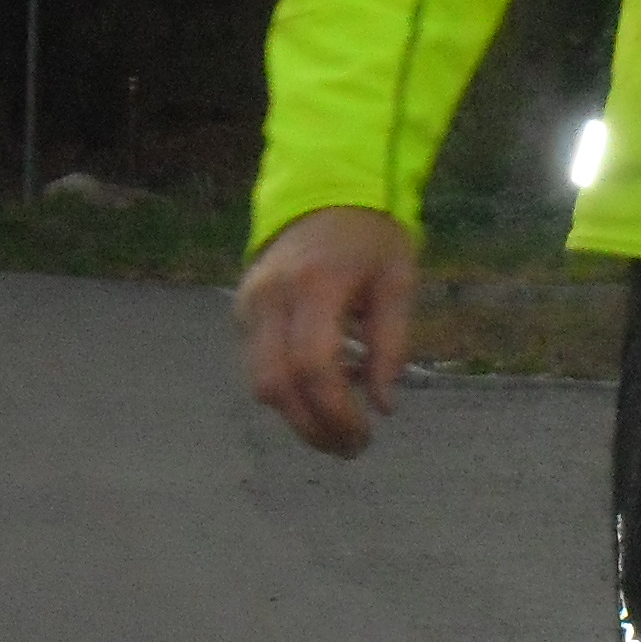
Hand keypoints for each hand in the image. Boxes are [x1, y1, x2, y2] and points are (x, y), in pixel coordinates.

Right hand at [236, 204, 418, 456]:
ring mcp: (250, 303)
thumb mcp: (398, 282)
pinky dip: (286, 391)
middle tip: (348, 448)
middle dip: (311, 427)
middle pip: (276, 384)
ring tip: (336, 431)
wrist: (323, 193)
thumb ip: (391, 344)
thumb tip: (383, 406)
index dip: (337, 412)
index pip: (315, 365)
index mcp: (316, 284)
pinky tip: (318, 396)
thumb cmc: (370, 239)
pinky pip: (256, 365)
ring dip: (296, 417)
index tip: (365, 436)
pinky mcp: (242, 309)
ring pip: (259, 382)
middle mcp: (272, 296)